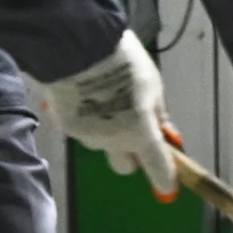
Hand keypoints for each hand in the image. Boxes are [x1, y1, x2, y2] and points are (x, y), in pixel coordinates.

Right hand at [40, 30, 176, 198]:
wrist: (78, 46)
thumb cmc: (124, 62)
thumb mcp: (153, 85)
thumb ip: (158, 114)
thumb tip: (165, 133)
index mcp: (140, 133)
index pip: (158, 169)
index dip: (165, 180)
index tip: (168, 186)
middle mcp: (112, 142)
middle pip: (124, 165)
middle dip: (130, 154)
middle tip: (133, 129)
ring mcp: (86, 136)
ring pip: (101, 144)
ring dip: (106, 131)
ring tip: (104, 98)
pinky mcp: (64, 125)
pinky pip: (81, 128)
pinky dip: (86, 118)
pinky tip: (85, 95)